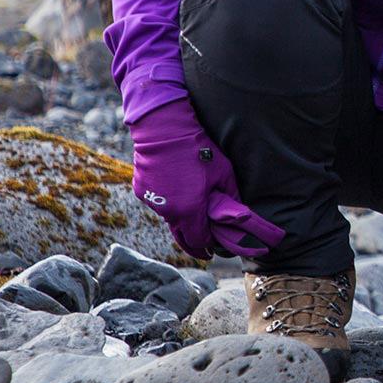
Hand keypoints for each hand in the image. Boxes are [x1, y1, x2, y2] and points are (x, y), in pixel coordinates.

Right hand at [127, 100, 285, 259]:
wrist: (164, 132)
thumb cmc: (198, 152)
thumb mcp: (223, 174)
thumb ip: (231, 198)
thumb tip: (240, 214)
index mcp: (190, 211)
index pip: (198, 240)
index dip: (206, 247)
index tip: (213, 251)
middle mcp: (168, 211)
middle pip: (181, 236)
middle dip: (193, 244)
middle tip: (202, 249)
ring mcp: (152, 202)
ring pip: (169, 218)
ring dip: (180, 219)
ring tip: (191, 215)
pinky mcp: (141, 191)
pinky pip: (157, 203)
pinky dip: (167, 203)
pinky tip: (175, 194)